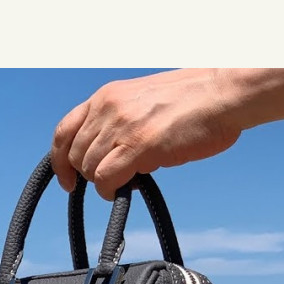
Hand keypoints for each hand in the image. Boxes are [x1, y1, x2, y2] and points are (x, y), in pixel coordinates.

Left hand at [51, 68, 242, 199]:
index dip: (60, 159)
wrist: (223, 94)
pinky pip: (105, 179)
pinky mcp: (138, 145)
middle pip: (75, 155)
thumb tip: (114, 154)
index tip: (67, 179)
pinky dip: (110, 190)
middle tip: (114, 180)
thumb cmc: (195, 101)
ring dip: (104, 182)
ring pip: (89, 169)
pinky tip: (128, 187)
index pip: (64, 129)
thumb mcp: (144, 101)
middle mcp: (108, 107)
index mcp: (107, 95)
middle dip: (88, 175)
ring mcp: (121, 126)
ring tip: (130, 179)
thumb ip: (122, 121)